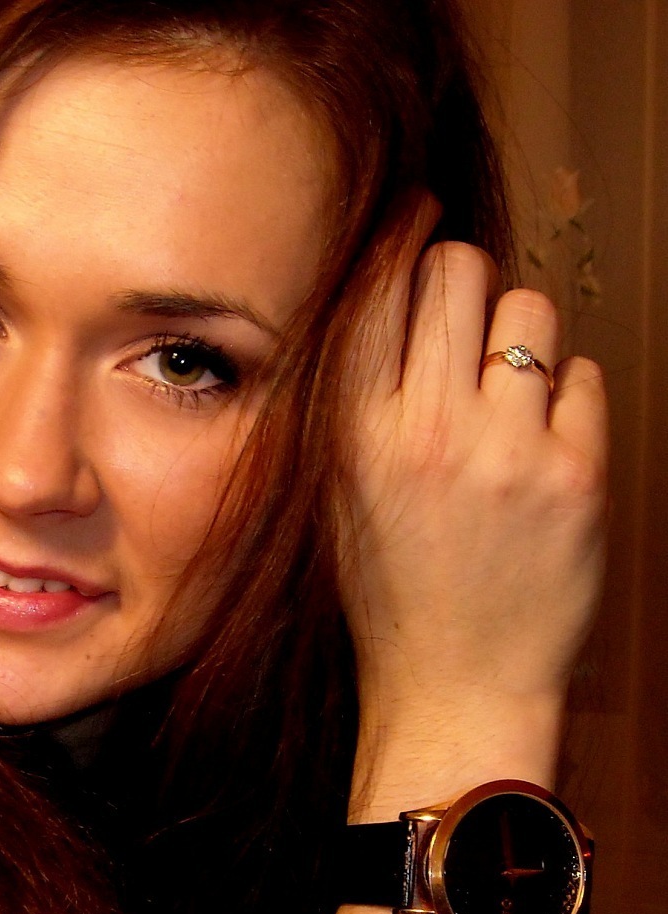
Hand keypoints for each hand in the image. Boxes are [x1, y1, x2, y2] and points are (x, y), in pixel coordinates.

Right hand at [338, 238, 607, 807]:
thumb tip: (395, 303)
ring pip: (529, 309)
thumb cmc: (389, 593)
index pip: (376, 288)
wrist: (453, 687)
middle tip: (462, 314)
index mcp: (353, 433)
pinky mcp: (575, 478)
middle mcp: (424, 429)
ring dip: (520, 334)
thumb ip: (356, 402)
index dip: (399, 237)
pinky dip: (566, 396)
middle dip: (462, 280)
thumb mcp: (338, 495)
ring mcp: (504, 451)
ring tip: (507, 388)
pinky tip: (541, 440)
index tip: (414, 217)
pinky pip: (584, 376)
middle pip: (456, 272)